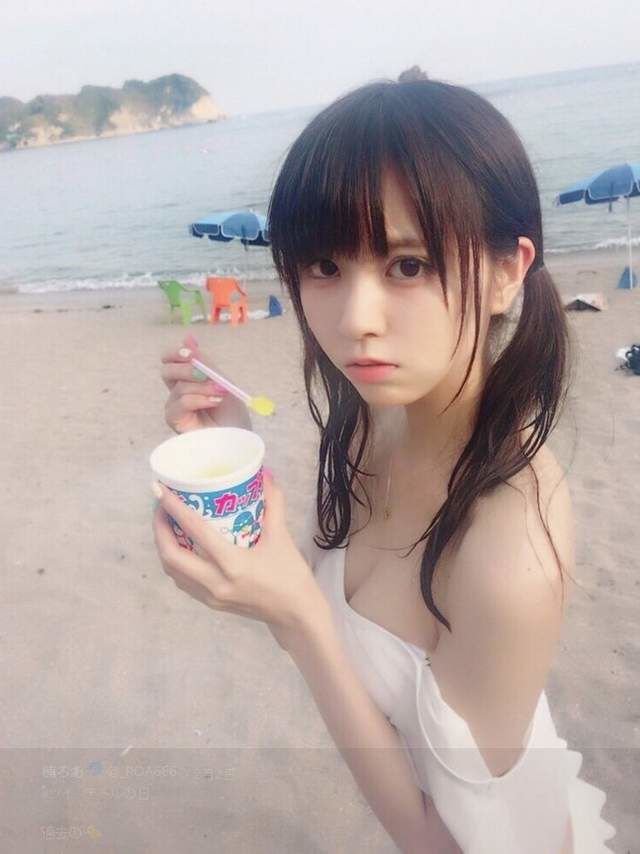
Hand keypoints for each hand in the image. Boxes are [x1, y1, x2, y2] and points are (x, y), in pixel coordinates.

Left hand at [151, 470, 326, 642]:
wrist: (296, 615)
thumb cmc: (291, 576)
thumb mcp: (282, 537)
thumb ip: (273, 504)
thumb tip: (266, 475)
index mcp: (233, 564)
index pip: (196, 531)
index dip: (174, 508)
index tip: (160, 489)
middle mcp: (215, 582)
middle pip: (171, 555)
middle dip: (160, 528)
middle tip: (161, 505)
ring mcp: (210, 596)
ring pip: (172, 570)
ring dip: (163, 545)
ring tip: (167, 522)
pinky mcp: (210, 602)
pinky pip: (182, 580)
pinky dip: (174, 561)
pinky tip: (180, 545)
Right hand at [160, 333, 250, 433]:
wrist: (239, 436)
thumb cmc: (233, 412)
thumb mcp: (222, 380)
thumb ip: (205, 362)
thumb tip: (188, 337)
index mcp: (187, 379)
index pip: (170, 359)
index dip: (176, 353)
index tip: (191, 353)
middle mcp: (177, 392)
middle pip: (167, 370)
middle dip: (187, 368)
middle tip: (205, 374)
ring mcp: (175, 407)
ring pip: (179, 387)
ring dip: (203, 388)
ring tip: (220, 394)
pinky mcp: (175, 422)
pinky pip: (182, 403)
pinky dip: (199, 399)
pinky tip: (214, 402)